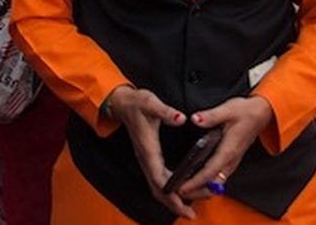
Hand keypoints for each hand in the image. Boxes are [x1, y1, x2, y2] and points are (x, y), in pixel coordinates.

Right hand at [105, 86, 192, 218]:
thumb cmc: (137, 103)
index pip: (159, 179)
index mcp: (148, 150)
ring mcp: (147, 160)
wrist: (123, 103)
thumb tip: (181, 118)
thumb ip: (166, 111)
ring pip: (158, 188)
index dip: (171, 194)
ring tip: (189, 209)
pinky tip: (181, 193)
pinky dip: (170, 190)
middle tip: (192, 214)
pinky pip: (159, 181)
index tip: (184, 206)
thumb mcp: (151, 103)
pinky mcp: (150, 159)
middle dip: (174, 203)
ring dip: (172, 200)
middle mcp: (146, 159)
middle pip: (159, 190)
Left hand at [175, 96, 274, 202]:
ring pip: (216, 185)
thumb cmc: (246, 112)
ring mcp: (231, 163)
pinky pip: (218, 179)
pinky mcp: (230, 161)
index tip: (181, 187)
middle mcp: (230, 161)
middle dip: (196, 192)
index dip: (195, 182)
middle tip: (177, 191)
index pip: (210, 172)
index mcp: (228, 150)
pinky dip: (205, 184)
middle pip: (213, 186)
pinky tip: (193, 180)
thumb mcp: (227, 110)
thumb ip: (210, 116)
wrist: (262, 114)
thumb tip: (195, 119)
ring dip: (200, 190)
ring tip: (182, 188)